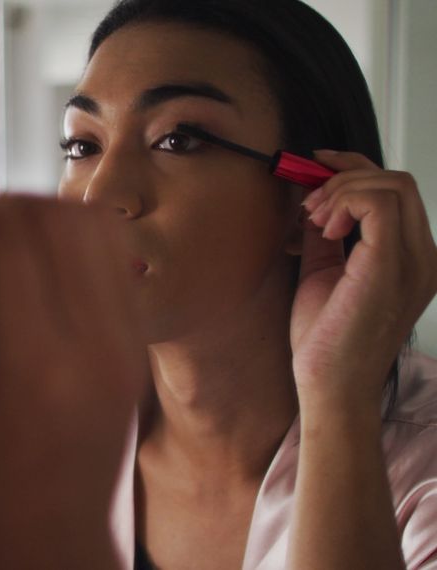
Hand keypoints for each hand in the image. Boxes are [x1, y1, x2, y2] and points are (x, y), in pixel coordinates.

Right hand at [0, 155, 147, 568]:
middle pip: (50, 214)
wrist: (48, 559)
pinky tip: (17, 267)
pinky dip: (61, 239)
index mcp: (34, 368)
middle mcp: (97, 350)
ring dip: (26, 211)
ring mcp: (128, 349)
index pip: (3, 229)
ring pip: (89, 225)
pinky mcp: (137, 351)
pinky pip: (109, 259)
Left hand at [294, 151, 436, 416]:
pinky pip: (379, 203)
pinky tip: (324, 229)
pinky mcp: (391, 267)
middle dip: (344, 176)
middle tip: (309, 205)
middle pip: (398, 181)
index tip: (314, 167)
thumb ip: (325, 236)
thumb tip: (311, 199)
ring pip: (392, 184)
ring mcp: (414, 261)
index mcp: (411, 258)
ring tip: (313, 220)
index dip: (354, 169)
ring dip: (342, 189)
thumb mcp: (324, 273)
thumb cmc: (326, 341)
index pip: (396, 192)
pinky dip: (345, 202)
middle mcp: (423, 257)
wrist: (330, 387)